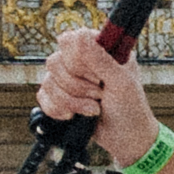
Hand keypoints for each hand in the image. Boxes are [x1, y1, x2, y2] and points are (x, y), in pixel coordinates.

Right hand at [41, 28, 143, 159]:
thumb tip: (79, 34)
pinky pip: (43, 97)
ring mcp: (68, 78)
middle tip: (100, 95)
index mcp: (99, 49)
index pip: (71, 40)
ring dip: (71, 102)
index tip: (98, 78)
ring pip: (48, 81)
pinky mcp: (59, 96)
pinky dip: (58, 110)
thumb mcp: (121, 82)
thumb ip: (100, 59)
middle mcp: (81, 60)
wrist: (125, 139)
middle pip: (55, 62)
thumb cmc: (130, 108)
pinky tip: (74, 116)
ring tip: (94, 109)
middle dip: (77, 86)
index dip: (77, 60)